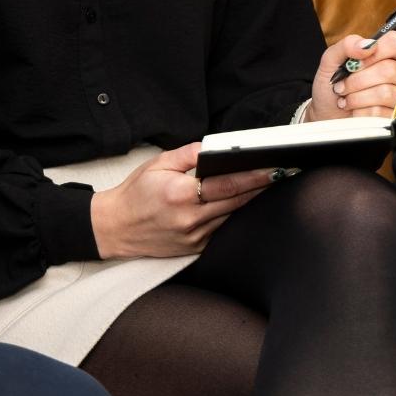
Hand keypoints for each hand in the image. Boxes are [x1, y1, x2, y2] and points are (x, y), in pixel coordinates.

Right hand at [91, 142, 271, 258]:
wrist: (115, 228)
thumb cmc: (135, 194)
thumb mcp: (157, 164)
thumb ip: (189, 154)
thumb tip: (213, 146)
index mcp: (181, 194)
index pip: (227, 184)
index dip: (253, 176)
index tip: (272, 168)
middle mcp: (190, 219)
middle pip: (236, 201)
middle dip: (260, 187)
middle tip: (280, 173)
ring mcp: (193, 237)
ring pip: (231, 216)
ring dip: (250, 201)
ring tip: (267, 185)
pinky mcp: (194, 248)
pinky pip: (220, 229)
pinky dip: (232, 215)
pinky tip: (243, 204)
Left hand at [307, 31, 395, 120]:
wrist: (326, 114)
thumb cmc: (332, 85)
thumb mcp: (331, 60)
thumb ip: (347, 45)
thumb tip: (366, 45)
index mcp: (388, 55)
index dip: (376, 52)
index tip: (356, 62)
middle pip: (389, 70)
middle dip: (358, 80)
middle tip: (342, 85)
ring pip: (385, 93)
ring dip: (356, 98)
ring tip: (346, 99)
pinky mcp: (394, 116)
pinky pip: (380, 113)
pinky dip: (359, 112)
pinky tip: (355, 111)